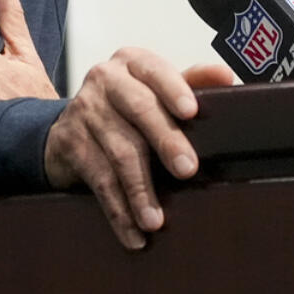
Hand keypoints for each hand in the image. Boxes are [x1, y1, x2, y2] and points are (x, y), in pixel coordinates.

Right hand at [43, 48, 233, 249]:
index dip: (174, 89)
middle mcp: (104, 79)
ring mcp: (83, 110)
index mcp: (131, 62)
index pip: (155, 70)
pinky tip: (133, 231)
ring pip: (119, 151)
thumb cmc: (124, 106)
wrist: (68, 127)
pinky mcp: (69, 142)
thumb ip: (191, 81)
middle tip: (187, 169)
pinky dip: (118, 210)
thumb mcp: (155, 89)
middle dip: (166, 142)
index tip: (191, 111)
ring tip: (156, 219)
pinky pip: (99, 179)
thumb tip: (224, 75)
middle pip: (139, 109)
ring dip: (140, 190)